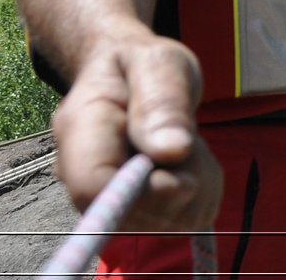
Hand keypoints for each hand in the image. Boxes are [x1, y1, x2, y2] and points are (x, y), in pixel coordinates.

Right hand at [52, 30, 222, 231]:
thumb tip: (172, 151)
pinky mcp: (136, 211)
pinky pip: (184, 221)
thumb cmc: (143, 66)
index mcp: (80, 130)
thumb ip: (164, 102)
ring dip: (198, 187)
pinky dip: (204, 195)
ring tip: (191, 145)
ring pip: (166, 221)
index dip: (145, 191)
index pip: (94, 187)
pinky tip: (194, 163)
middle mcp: (81, 173)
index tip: (186, 168)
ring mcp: (107, 198)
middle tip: (193, 141)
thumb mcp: (160, 65)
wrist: (131, 76)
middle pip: (133, 214)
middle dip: (182, 184)